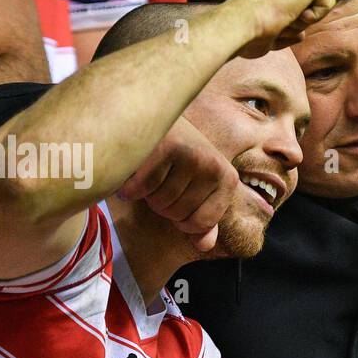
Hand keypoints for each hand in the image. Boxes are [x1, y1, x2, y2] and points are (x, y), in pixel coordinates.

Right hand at [117, 116, 238, 252]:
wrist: (152, 112)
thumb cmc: (175, 156)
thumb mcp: (195, 187)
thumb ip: (203, 219)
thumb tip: (204, 245)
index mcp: (228, 179)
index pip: (200, 225)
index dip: (181, 219)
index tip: (177, 197)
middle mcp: (215, 166)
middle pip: (177, 214)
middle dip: (161, 203)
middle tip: (159, 178)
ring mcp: (193, 155)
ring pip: (158, 202)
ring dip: (145, 193)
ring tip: (149, 169)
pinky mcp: (167, 146)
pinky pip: (142, 188)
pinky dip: (129, 187)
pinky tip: (131, 172)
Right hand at [220, 0, 335, 54]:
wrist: (239, 23)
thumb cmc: (244, 31)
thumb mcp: (263, 28)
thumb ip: (284, 28)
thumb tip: (302, 35)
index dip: (287, 17)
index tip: (270, 23)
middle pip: (305, 2)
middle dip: (295, 20)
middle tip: (275, 22)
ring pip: (315, 4)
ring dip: (301, 22)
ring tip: (281, 19)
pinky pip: (327, 4)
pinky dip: (315, 18)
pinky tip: (295, 15)